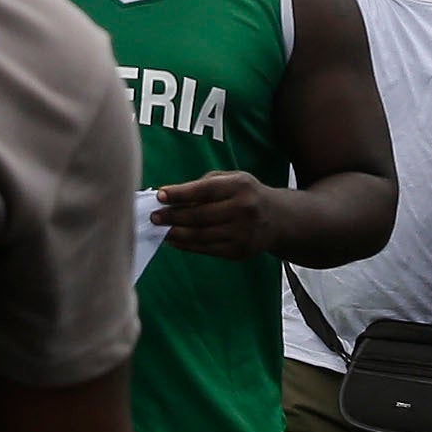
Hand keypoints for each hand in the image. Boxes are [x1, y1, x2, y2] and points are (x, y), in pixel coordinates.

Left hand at [150, 169, 279, 259]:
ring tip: (160, 230)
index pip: (205, 190)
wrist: (277, 219)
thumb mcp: (232, 179)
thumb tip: (171, 198)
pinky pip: (206, 249)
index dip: (181, 193)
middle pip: (200, 216)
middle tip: (154, 216)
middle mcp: (244, 210)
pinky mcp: (239, 252)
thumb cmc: (246, 195)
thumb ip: (204, 186)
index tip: (160, 196)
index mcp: (241, 186)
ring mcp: (243, 233)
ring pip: (201, 236)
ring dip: (176, 234)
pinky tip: (174, 240)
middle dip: (173, 216)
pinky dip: (187, 245)